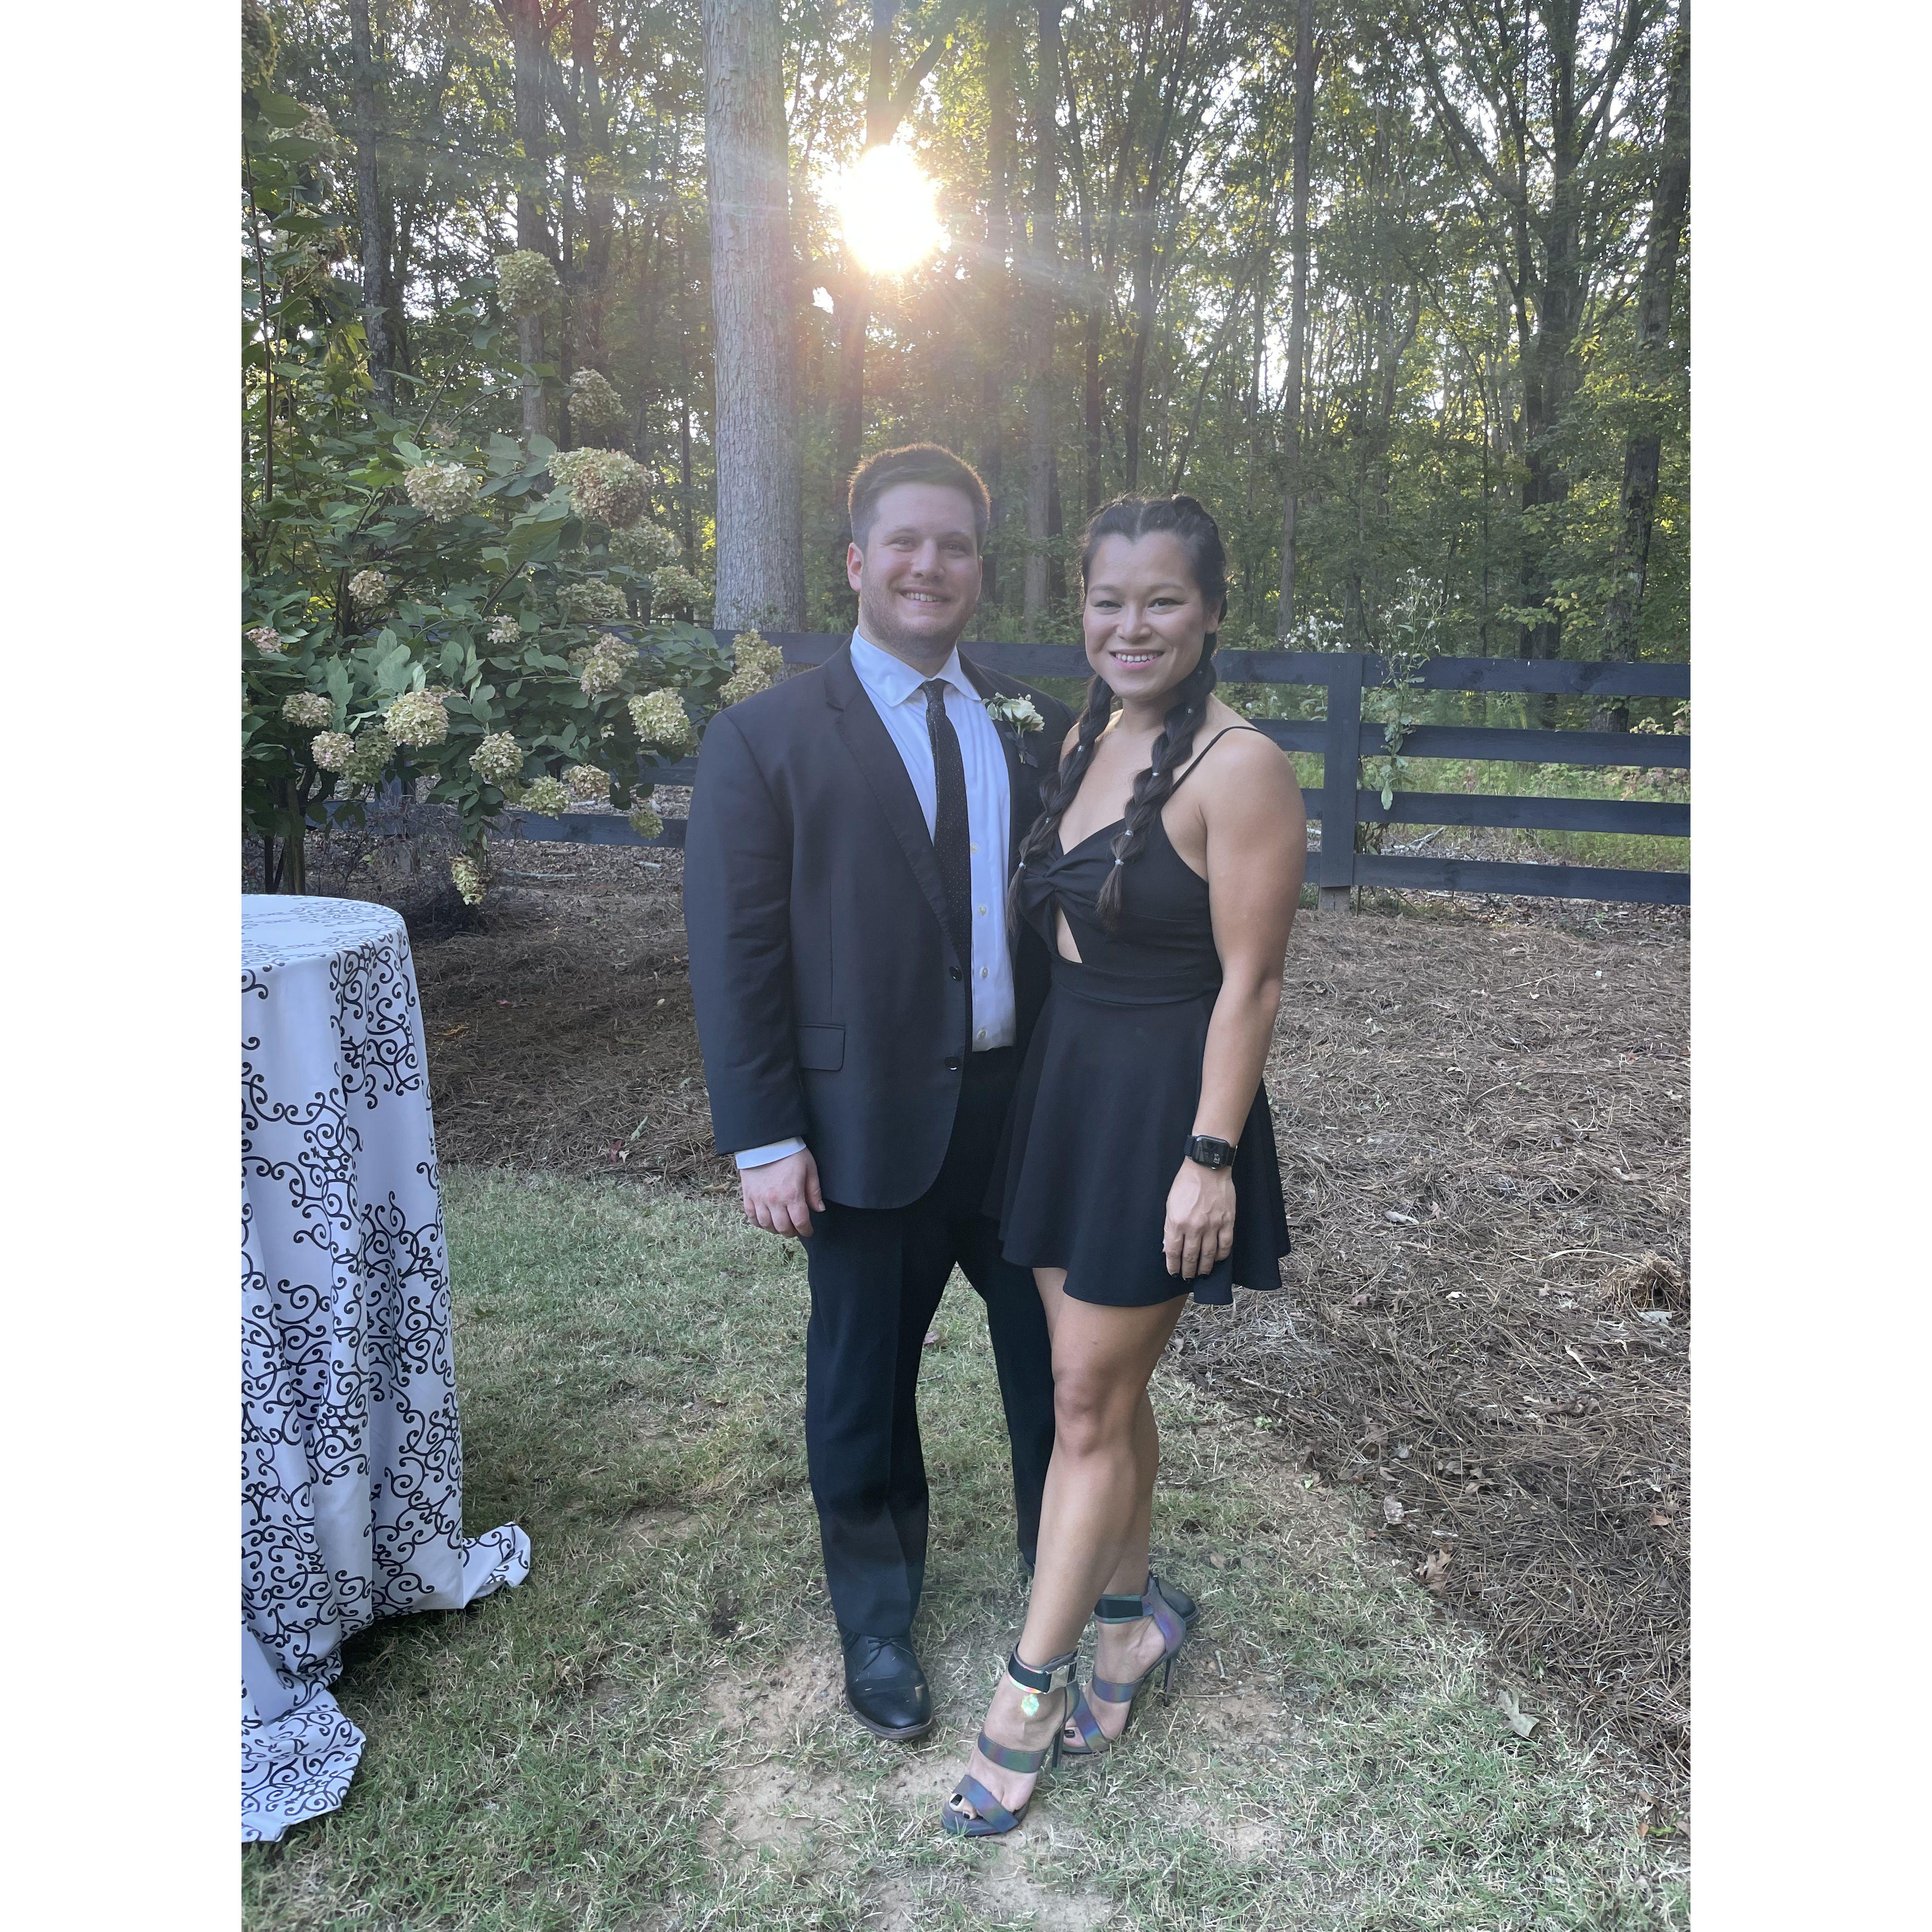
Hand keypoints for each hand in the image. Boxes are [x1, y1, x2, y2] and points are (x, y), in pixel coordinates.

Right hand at [741, 1148, 824, 1238]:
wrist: (765, 1141)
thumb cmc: (789, 1152)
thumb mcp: (809, 1168)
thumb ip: (814, 1191)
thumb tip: (819, 1209)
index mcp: (792, 1194)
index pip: (800, 1222)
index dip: (806, 1230)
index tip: (808, 1231)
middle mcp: (774, 1200)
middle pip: (783, 1228)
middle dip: (792, 1232)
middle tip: (797, 1229)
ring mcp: (759, 1199)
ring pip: (767, 1225)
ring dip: (776, 1229)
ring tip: (782, 1225)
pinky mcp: (748, 1195)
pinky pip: (751, 1217)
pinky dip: (759, 1223)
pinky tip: (766, 1221)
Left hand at [1163, 1161, 1234, 1279]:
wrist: (1207, 1167)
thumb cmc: (1185, 1184)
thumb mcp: (1170, 1204)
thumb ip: (1169, 1227)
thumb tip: (1168, 1247)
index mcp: (1177, 1222)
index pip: (1173, 1252)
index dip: (1173, 1266)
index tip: (1173, 1272)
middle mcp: (1194, 1227)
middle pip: (1191, 1257)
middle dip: (1188, 1271)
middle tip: (1187, 1277)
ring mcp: (1212, 1225)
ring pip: (1209, 1255)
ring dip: (1204, 1267)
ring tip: (1201, 1273)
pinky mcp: (1227, 1222)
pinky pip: (1225, 1245)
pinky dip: (1222, 1256)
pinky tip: (1218, 1260)